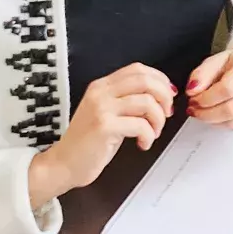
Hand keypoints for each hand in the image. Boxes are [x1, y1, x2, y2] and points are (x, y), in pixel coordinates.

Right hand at [27, 64, 172, 209]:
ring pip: (147, 102)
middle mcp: (100, 93)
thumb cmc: (89, 142)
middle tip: (166, 113)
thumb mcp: (107, 113)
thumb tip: (161, 94)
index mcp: (101, 86)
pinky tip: (143, 144)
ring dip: (158, 120)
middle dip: (164, 97)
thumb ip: (128, 100)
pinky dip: (149, 136)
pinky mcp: (104, 126)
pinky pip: (141, 125)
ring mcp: (101, 108)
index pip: (138, 69)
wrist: (63, 164)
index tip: (168, 95)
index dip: (159, 79)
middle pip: (145, 81)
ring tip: (153, 133)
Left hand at [185, 43, 232, 129]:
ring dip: (213, 121)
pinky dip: (225, 124)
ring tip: (204, 112)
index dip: (205, 99)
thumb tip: (192, 91)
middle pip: (231, 109)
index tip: (193, 100)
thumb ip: (202, 74)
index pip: (226, 89)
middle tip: (194, 110)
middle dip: (206, 114)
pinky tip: (218, 115)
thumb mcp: (217, 59)